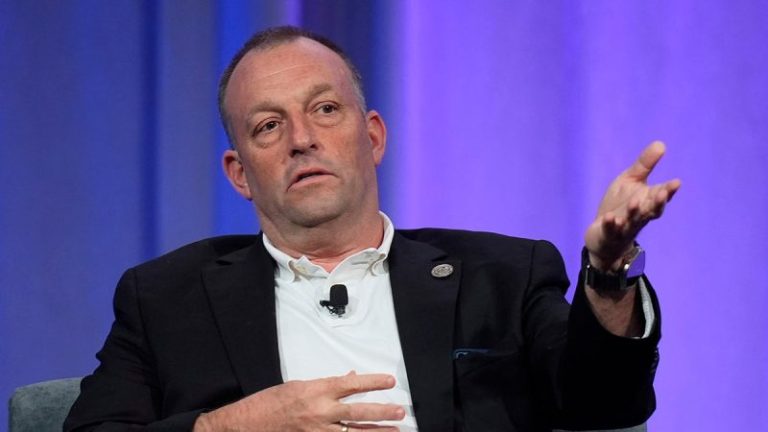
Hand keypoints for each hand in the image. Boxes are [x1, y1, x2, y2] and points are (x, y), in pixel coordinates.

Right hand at [194, 371, 404, 431]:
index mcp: (315, 390)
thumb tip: (350, 379)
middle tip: (400, 412)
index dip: (373, 382)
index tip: (390, 381)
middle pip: (359, 412)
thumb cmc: (269, 403)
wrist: (245, 425)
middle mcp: (319, 411)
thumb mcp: (298, 386)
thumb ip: (326, 385)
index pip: (351, 385)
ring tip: (395, 431)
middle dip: (382, 413)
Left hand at [584, 141, 680, 269]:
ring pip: (632, 221)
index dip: (668, 191)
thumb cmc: (620, 204)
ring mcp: (625, 226)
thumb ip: (645, 165)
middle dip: (657, 203)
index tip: (676, 182)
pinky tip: (610, 217)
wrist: (603, 233)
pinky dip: (611, 225)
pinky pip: (611, 230)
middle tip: (663, 194)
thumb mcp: (630, 181)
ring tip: (634, 202)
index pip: (660, 196)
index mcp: (647, 201)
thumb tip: (661, 144)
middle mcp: (640, 215)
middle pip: (651, 211)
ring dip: (634, 212)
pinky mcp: (609, 234)